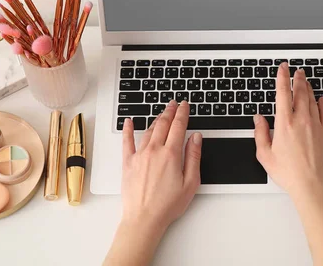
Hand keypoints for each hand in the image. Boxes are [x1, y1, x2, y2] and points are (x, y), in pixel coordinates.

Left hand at [121, 100, 201, 230]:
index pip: (178, 126)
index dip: (183, 113)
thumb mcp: (190, 182)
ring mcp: (139, 155)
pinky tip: (129, 122)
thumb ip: (193, 157)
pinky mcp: (128, 163)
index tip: (185, 105)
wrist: (144, 219)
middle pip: (163, 124)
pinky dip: (128, 130)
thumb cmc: (167, 205)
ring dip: (156, 119)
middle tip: (174, 104)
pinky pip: (127, 142)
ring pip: (149, 130)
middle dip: (170, 111)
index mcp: (171, 154)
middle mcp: (154, 151)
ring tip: (162, 113)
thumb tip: (196, 137)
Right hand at [254, 63, 322, 197]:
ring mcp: (316, 125)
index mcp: (285, 123)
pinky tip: (321, 99)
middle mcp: (301, 120)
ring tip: (305, 81)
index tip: (283, 68)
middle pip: (300, 92)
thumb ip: (260, 133)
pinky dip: (322, 102)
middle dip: (297, 78)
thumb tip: (259, 119)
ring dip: (308, 88)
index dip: (282, 77)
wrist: (311, 184)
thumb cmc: (288, 173)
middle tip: (296, 70)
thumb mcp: (265, 154)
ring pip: (312, 99)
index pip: (283, 93)